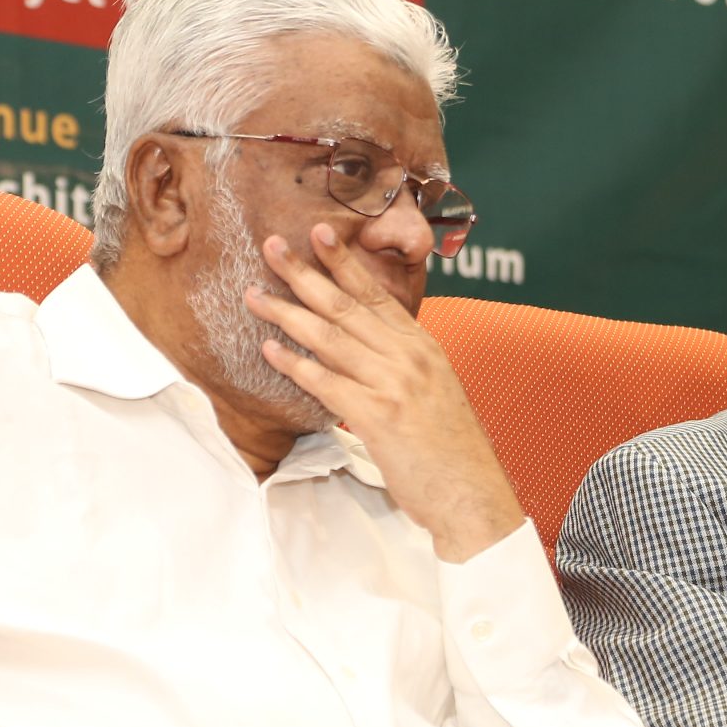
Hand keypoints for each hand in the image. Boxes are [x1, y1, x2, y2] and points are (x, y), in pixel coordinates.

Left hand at [246, 227, 525, 560]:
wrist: (473, 493)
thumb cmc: (452, 451)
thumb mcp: (435, 392)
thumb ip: (403, 366)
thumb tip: (369, 353)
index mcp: (422, 346)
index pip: (376, 294)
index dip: (344, 261)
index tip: (318, 233)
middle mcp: (408, 356)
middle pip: (345, 305)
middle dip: (304, 273)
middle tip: (271, 246)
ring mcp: (394, 383)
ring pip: (330, 337)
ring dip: (286, 312)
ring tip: (254, 295)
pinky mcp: (378, 415)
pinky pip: (326, 382)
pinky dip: (295, 364)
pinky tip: (269, 350)